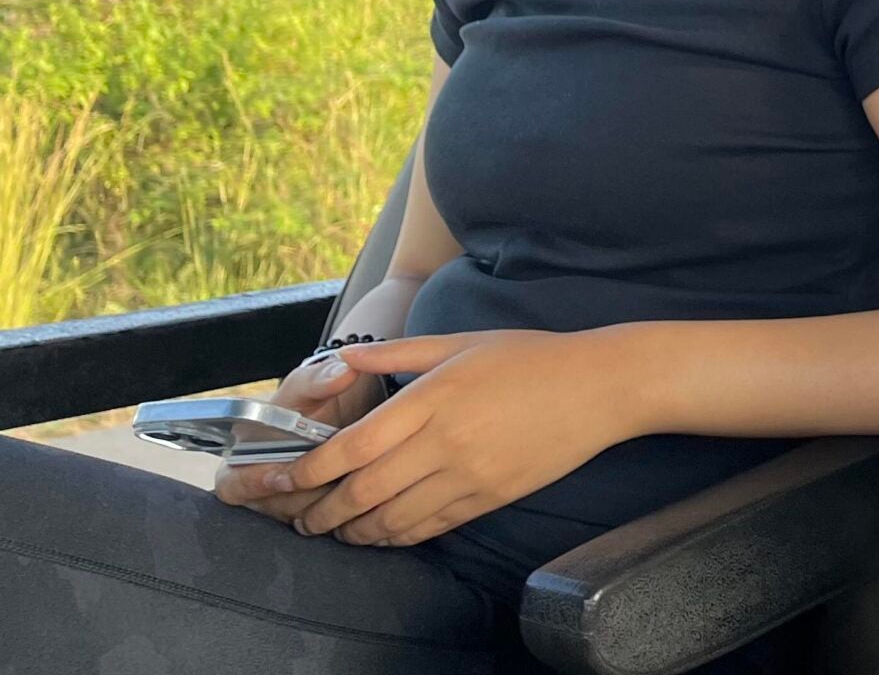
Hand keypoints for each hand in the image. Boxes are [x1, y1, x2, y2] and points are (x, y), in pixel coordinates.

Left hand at [241, 330, 639, 547]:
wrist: (598, 387)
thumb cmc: (530, 356)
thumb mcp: (462, 341)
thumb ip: (397, 352)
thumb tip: (343, 358)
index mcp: (432, 397)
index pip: (351, 446)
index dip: (307, 471)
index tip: (280, 480)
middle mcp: (444, 441)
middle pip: (361, 492)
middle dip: (318, 511)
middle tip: (295, 516)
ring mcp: (467, 474)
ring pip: (389, 520)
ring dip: (350, 531)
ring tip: (330, 529)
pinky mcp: (488, 497)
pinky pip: (428, 528)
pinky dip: (393, 537)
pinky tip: (378, 533)